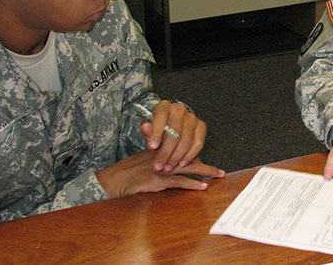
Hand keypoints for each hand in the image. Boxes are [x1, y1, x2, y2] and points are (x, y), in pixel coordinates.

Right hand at [95, 148, 224, 197]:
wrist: (112, 180)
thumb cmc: (127, 170)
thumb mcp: (143, 155)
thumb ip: (155, 148)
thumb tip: (167, 146)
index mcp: (161, 148)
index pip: (184, 146)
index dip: (197, 154)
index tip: (208, 160)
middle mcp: (164, 155)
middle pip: (190, 155)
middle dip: (206, 163)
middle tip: (220, 170)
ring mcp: (161, 168)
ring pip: (188, 167)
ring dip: (205, 172)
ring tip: (218, 175)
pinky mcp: (157, 180)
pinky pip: (178, 182)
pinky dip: (191, 184)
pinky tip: (202, 186)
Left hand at [139, 100, 206, 171]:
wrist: (170, 126)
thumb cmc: (157, 128)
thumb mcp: (148, 128)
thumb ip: (147, 129)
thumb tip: (145, 127)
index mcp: (164, 107)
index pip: (160, 118)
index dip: (156, 133)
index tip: (151, 147)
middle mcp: (180, 109)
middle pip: (175, 132)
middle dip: (166, 152)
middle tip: (159, 166)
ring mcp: (192, 117)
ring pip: (187, 139)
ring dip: (177, 156)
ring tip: (168, 167)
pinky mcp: (201, 126)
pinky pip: (199, 142)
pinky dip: (190, 155)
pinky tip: (182, 163)